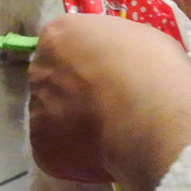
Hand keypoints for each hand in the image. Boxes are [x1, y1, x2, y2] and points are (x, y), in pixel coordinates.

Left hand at [27, 14, 190, 190]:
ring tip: (109, 135)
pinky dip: (76, 156)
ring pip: (52, 118)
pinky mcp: (41, 148)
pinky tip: (103, 155)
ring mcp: (36, 110)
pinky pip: (58, 151)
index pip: (61, 46)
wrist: (153, 119)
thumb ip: (111, 48)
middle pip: (52, 81)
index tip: (105, 76)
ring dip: (72, 126)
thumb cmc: (154, 69)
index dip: (85, 63)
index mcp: (59, 35)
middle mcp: (39, 69)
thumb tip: (113, 63)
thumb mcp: (137, 37)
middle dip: (73, 94)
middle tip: (106, 107)